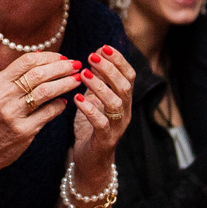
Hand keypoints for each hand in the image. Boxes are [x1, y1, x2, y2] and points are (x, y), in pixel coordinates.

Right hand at [0, 52, 84, 173]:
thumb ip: (15, 75)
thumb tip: (40, 55)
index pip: (26, 61)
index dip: (48, 57)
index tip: (63, 57)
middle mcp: (3, 96)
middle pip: (38, 74)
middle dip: (61, 67)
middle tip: (76, 65)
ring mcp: (13, 114)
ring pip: (45, 91)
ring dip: (65, 83)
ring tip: (77, 80)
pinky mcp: (23, 131)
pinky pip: (48, 113)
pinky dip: (59, 105)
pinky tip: (64, 102)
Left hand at [70, 45, 134, 175]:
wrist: (90, 160)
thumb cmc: (91, 127)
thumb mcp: (94, 100)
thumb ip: (96, 82)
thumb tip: (93, 56)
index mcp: (124, 100)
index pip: (129, 76)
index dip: (119, 60)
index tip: (104, 47)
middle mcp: (124, 112)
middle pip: (125, 86)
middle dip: (109, 69)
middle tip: (92, 56)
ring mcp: (117, 127)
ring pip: (115, 103)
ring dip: (100, 86)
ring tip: (83, 74)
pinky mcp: (105, 140)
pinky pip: (101, 123)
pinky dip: (90, 109)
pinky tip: (77, 99)